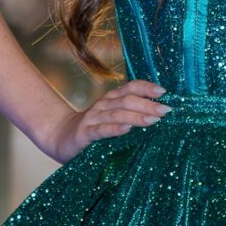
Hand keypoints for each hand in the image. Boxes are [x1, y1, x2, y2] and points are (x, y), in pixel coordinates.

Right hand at [45, 79, 170, 163]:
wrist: (59, 138)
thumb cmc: (93, 129)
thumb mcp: (111, 118)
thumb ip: (129, 114)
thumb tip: (158, 113)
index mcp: (110, 100)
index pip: (130, 87)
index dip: (146, 87)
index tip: (163, 91)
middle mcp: (102, 106)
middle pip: (127, 100)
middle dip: (148, 104)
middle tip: (166, 110)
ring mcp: (93, 119)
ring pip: (117, 114)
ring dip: (136, 116)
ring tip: (153, 119)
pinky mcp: (84, 134)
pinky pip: (101, 130)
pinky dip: (115, 129)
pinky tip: (127, 129)